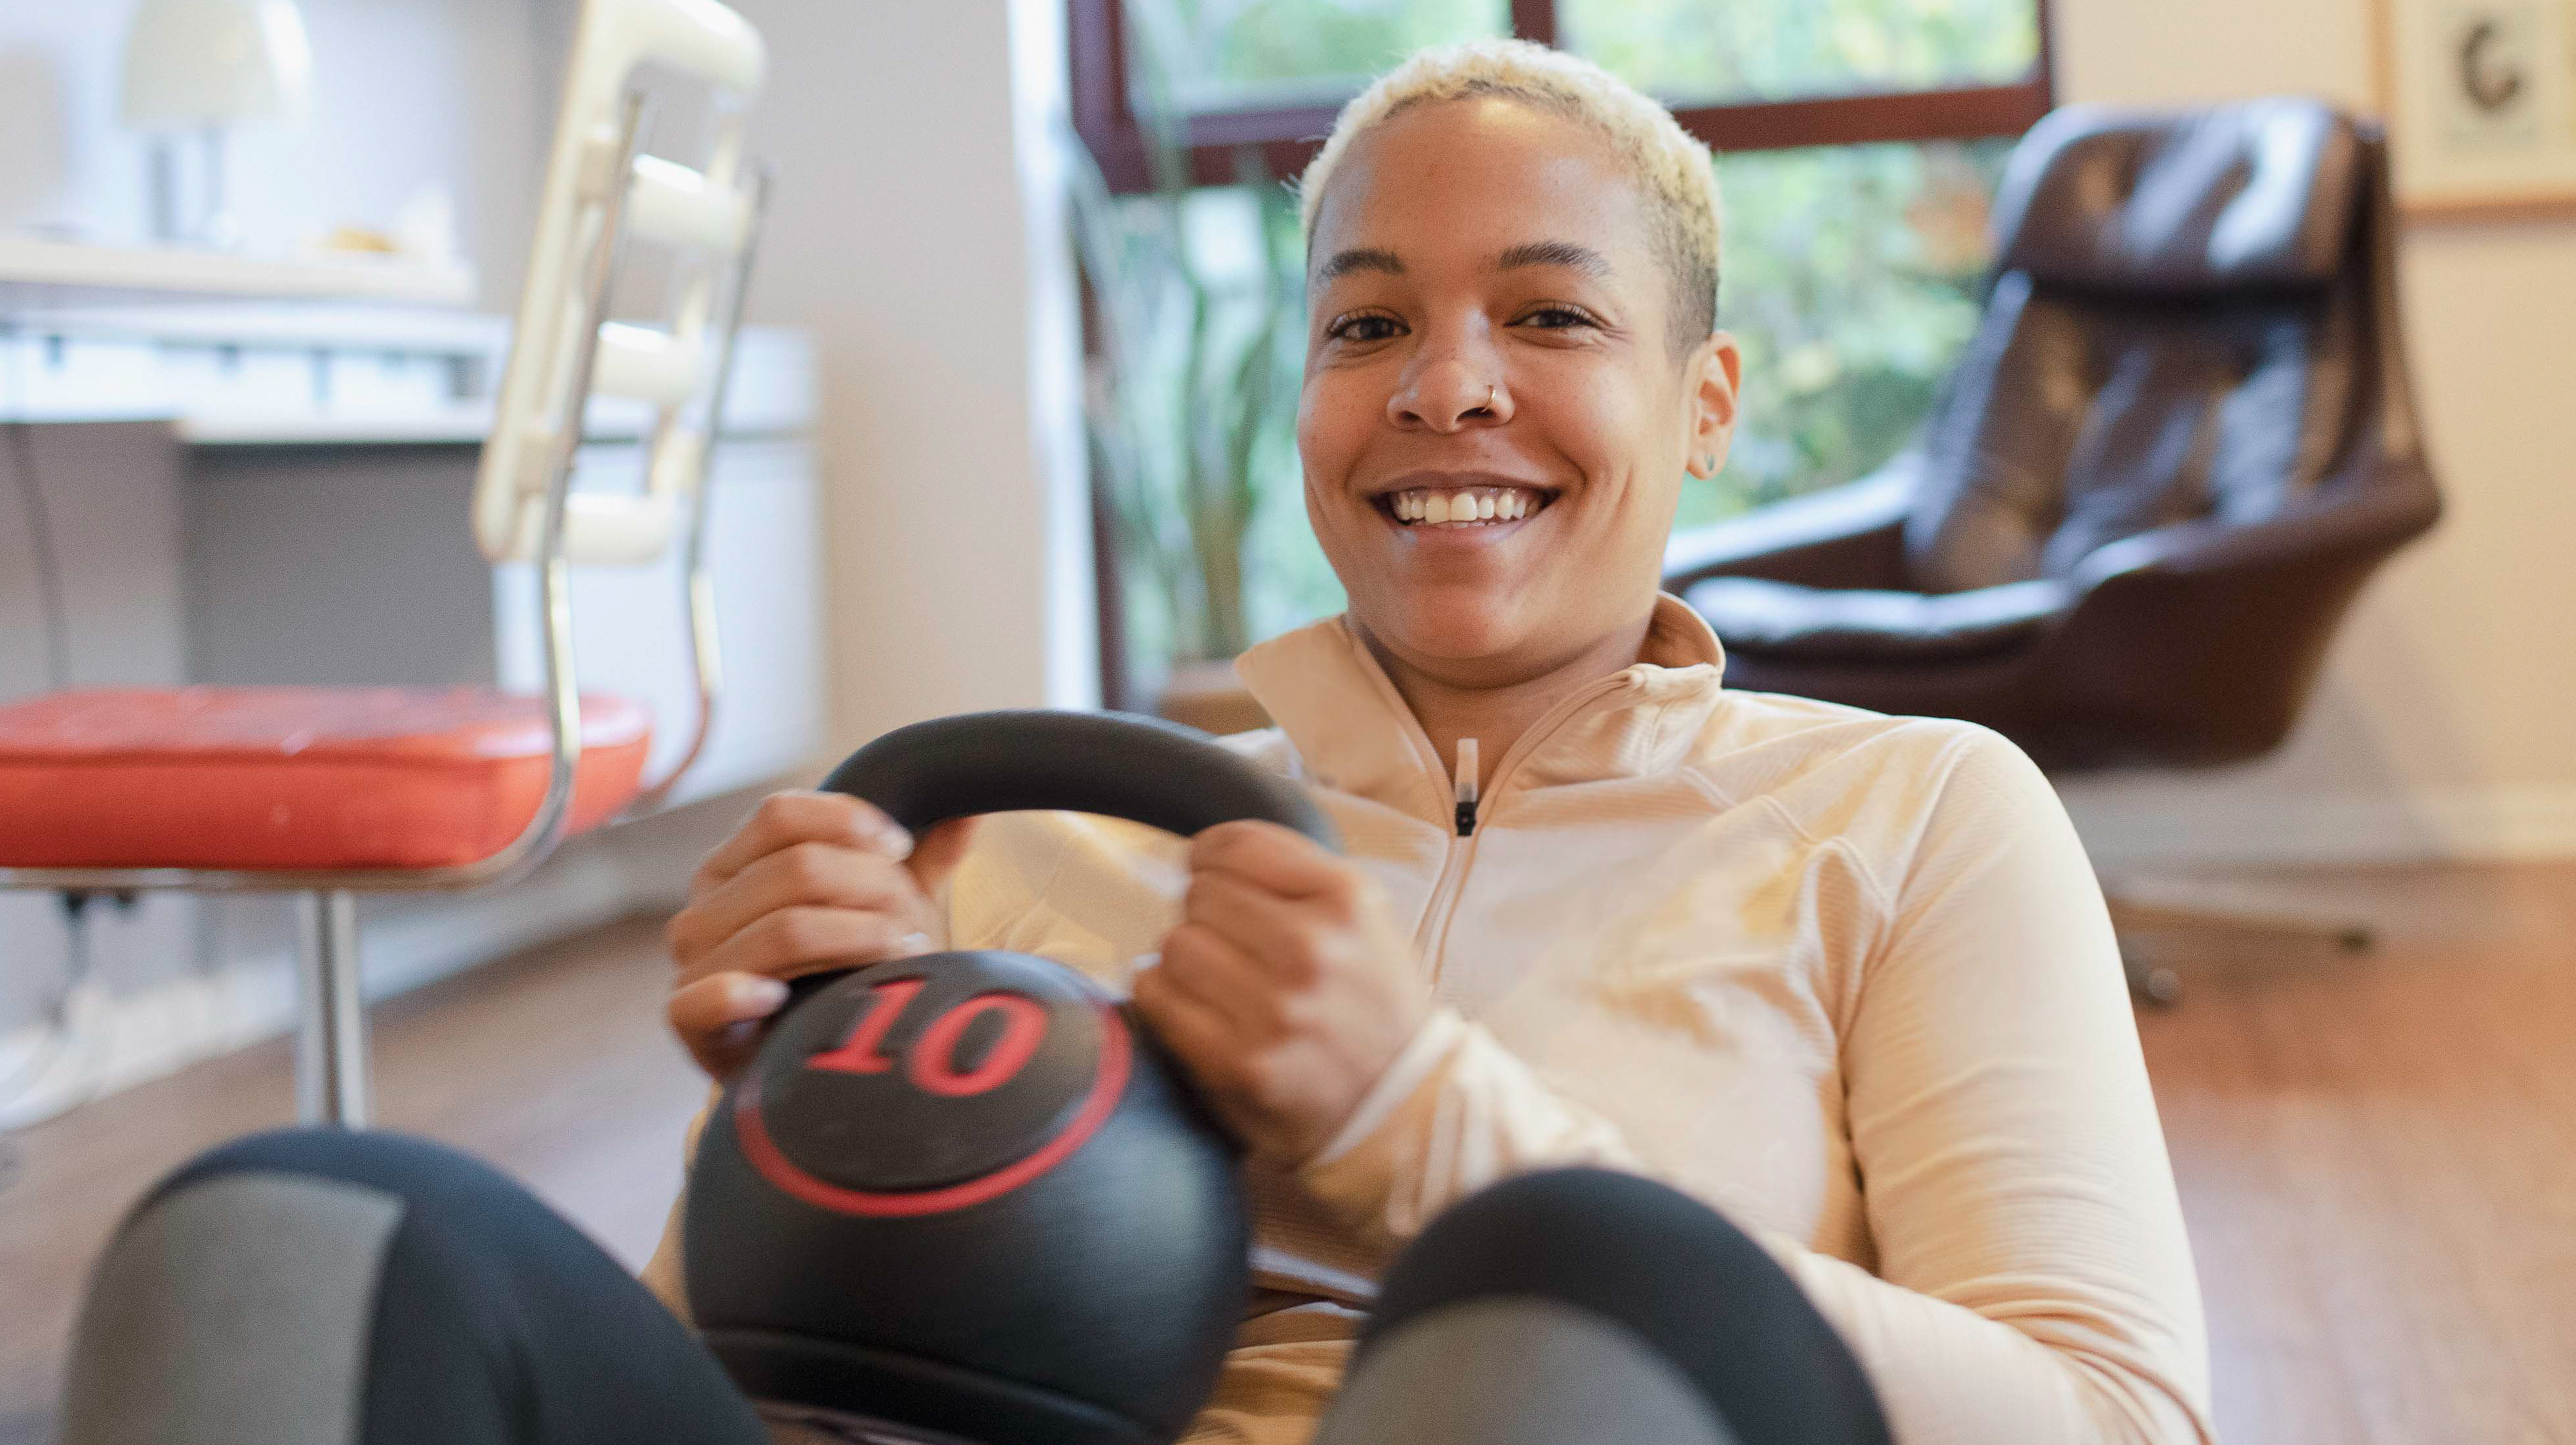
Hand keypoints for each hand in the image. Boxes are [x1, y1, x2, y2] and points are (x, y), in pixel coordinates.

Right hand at [664, 791, 976, 1081]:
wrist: (803, 1065)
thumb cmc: (840, 975)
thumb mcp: (879, 911)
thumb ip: (918, 862)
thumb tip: (971, 807)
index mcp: (735, 865)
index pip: (781, 815)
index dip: (850, 822)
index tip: (902, 848)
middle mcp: (703, 906)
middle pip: (797, 868)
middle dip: (875, 890)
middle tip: (915, 924)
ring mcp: (691, 963)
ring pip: (785, 928)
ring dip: (859, 940)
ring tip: (900, 960)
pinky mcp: (687, 1020)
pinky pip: (705, 998)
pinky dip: (744, 993)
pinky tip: (782, 999)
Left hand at [1133, 820, 1433, 1162]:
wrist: (1397, 1106)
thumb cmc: (1371, 1006)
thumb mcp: (1364, 920)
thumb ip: (1295, 877)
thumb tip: (1206, 855)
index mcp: (1345, 901)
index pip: (1238, 845)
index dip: (1209, 855)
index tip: (1208, 872)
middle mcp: (1309, 948)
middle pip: (1200, 894)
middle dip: (1206, 914)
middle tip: (1230, 943)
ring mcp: (1271, 1008)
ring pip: (1174, 944)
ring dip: (1185, 957)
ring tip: (1216, 977)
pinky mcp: (1234, 1061)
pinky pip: (1158, 996)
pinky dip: (1164, 994)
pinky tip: (1195, 1003)